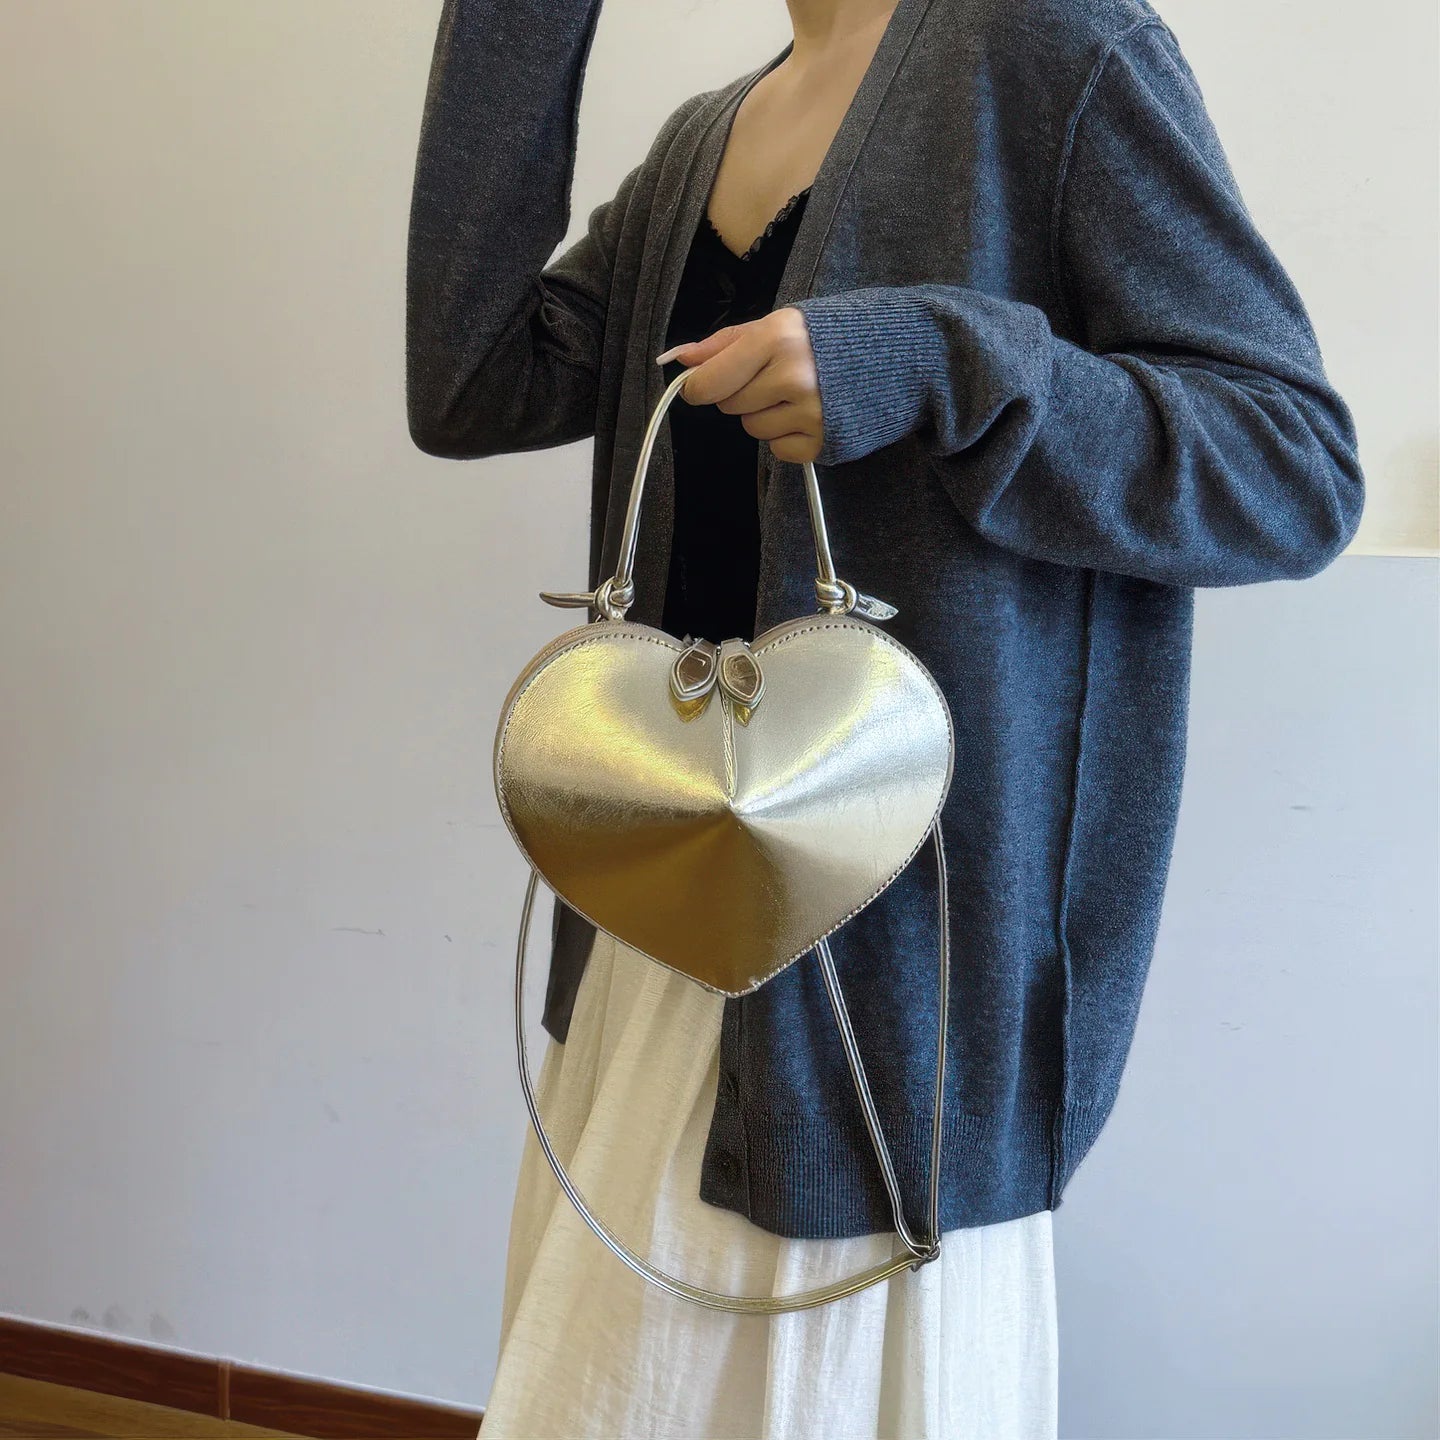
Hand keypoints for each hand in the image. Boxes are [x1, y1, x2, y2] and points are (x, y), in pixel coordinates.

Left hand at [655, 307, 823, 463]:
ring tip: (796, 395)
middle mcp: (793, 376)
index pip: (710, 381)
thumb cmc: (827, 337)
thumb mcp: (776, 325)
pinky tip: (808, 415)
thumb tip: (681, 358)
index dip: (699, 387)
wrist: (892, 354)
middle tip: (773, 378)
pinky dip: (787, 438)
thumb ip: (725, 343)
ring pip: (753, 428)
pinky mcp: (823, 441)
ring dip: (765, 416)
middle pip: (730, 405)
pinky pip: (778, 450)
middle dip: (742, 394)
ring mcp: (811, 412)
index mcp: (776, 339)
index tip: (703, 385)